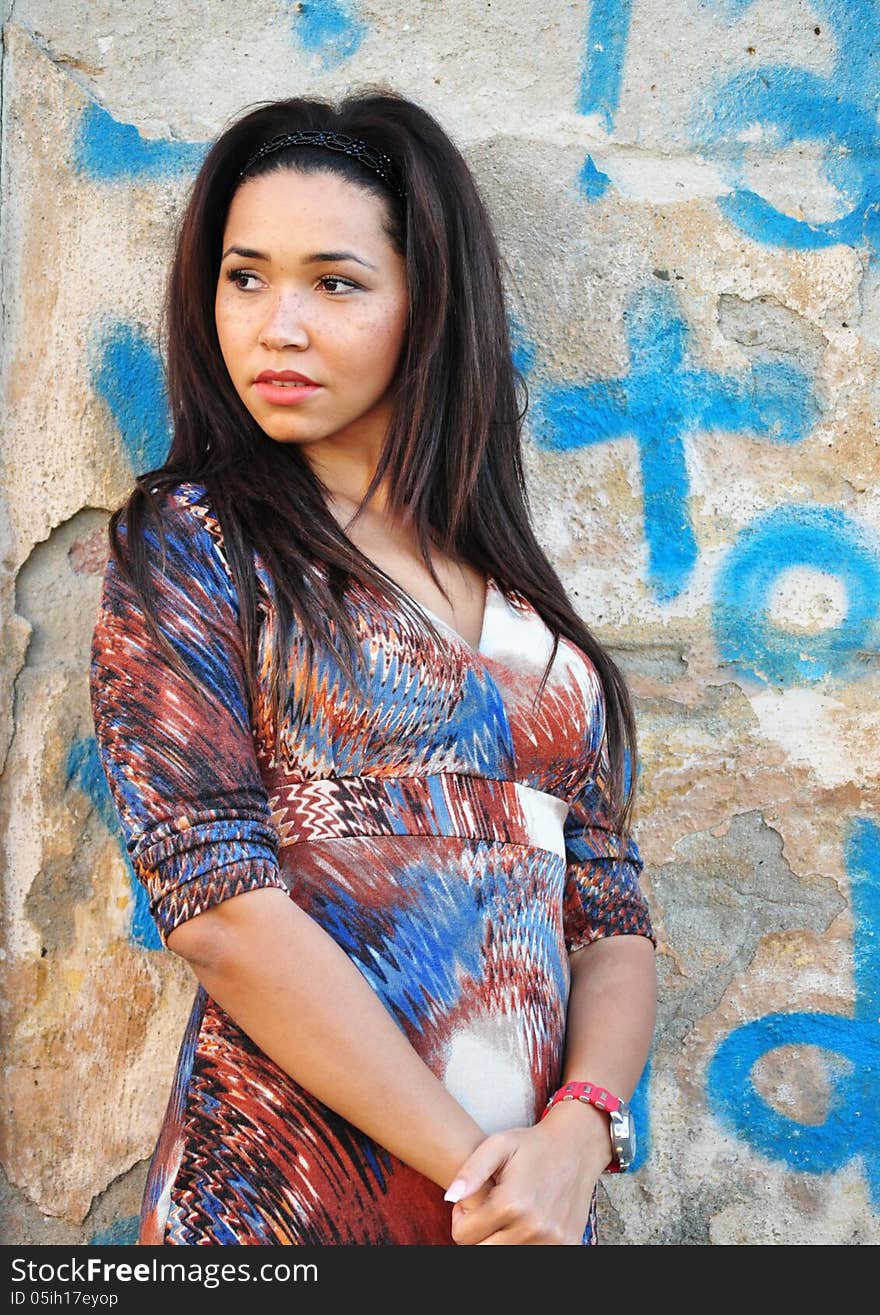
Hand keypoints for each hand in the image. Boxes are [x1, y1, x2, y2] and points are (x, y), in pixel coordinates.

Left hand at [443, 1107, 610, 1244]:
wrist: (577, 1148)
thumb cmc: (532, 1145)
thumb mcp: (498, 1144)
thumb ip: (471, 1171)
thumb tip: (450, 1197)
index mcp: (512, 1204)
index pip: (463, 1236)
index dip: (460, 1218)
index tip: (469, 1203)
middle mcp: (533, 1229)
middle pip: (482, 1252)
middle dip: (477, 1233)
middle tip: (485, 1210)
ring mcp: (552, 1242)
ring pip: (505, 1257)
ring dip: (499, 1240)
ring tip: (505, 1214)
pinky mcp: (566, 1246)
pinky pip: (531, 1256)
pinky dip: (522, 1243)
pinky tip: (523, 1222)